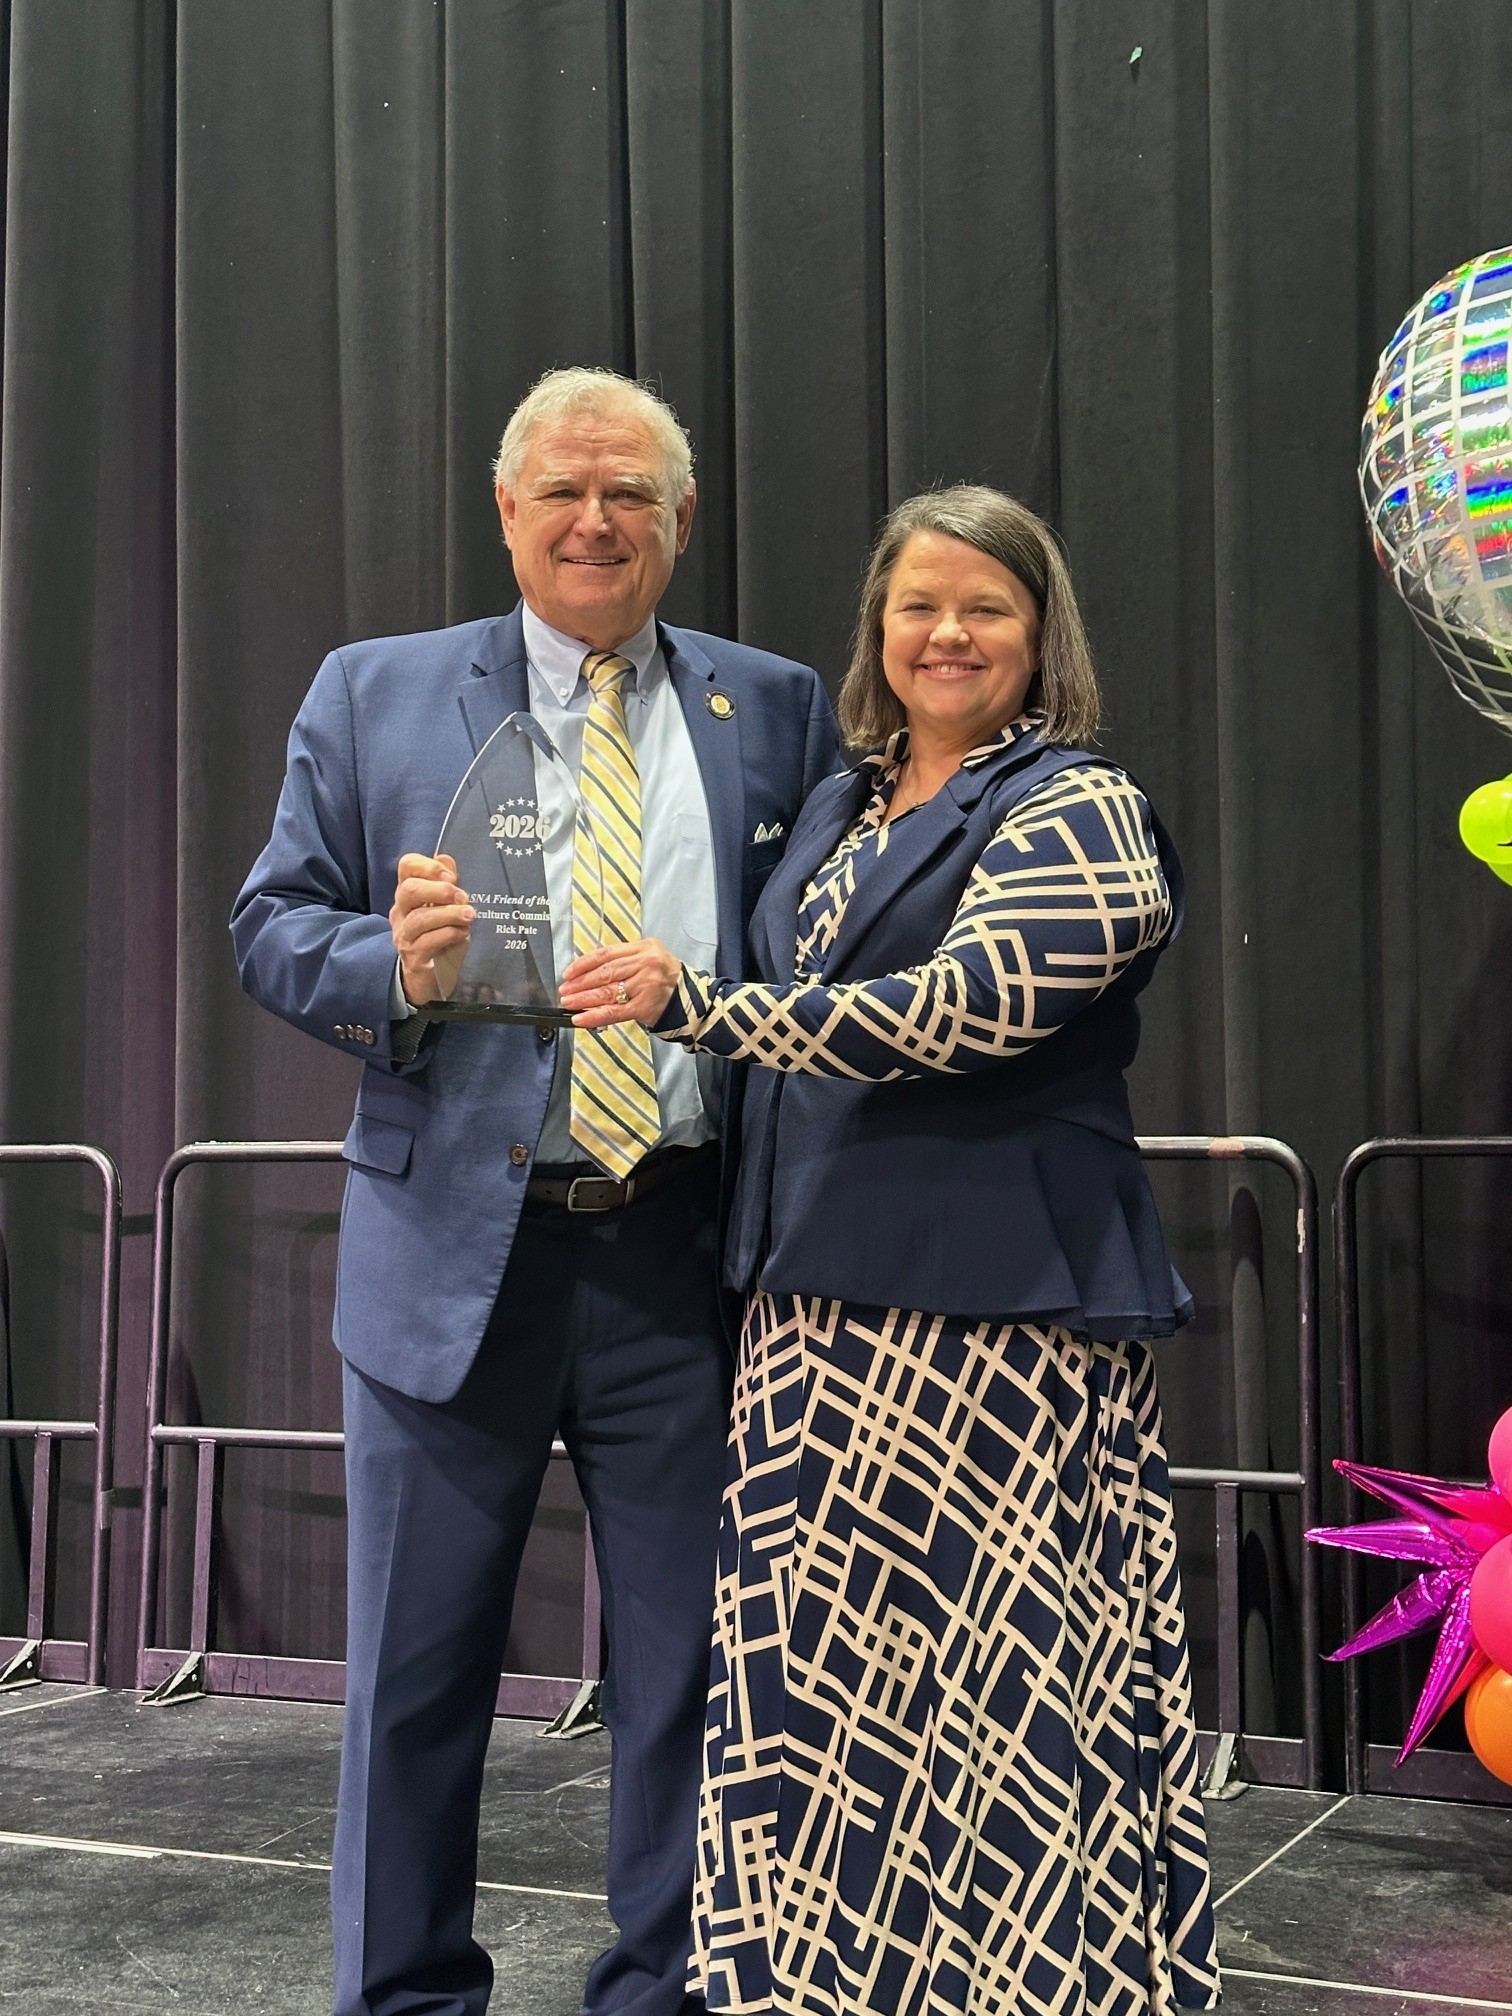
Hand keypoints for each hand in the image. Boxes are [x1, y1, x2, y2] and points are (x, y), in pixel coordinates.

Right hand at [389, 852, 474, 1005]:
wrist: (431, 978)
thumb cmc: (441, 937)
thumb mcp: (447, 908)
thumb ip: (446, 883)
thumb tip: (446, 857)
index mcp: (409, 894)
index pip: (406, 867)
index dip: (428, 866)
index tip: (451, 876)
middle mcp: (401, 912)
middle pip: (409, 890)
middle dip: (439, 890)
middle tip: (463, 897)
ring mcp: (404, 935)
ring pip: (419, 918)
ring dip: (449, 914)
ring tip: (469, 916)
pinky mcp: (413, 957)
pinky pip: (428, 942)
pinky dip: (449, 934)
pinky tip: (463, 935)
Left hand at [558, 939, 681, 1028]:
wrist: (689, 998)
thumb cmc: (664, 978)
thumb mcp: (648, 957)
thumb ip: (622, 959)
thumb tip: (586, 970)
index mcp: (644, 948)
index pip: (606, 954)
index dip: (583, 963)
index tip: (568, 973)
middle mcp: (645, 964)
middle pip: (605, 972)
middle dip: (580, 983)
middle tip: (564, 990)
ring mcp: (646, 985)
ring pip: (607, 992)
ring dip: (583, 998)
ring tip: (568, 1002)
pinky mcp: (645, 1006)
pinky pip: (614, 1012)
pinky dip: (595, 1016)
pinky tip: (581, 1018)